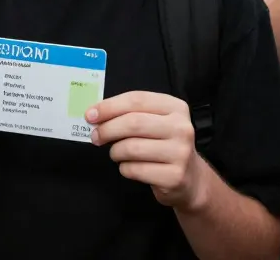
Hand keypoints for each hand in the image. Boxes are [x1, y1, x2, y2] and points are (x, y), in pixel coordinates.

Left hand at [88, 91, 203, 209]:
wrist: (190, 179)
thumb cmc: (163, 145)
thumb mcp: (153, 122)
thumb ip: (128, 114)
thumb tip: (94, 115)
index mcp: (175, 107)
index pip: (136, 100)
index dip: (109, 107)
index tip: (90, 115)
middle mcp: (182, 128)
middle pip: (133, 123)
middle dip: (107, 130)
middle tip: (95, 137)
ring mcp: (180, 153)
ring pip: (131, 148)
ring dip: (115, 152)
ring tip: (117, 153)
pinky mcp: (174, 176)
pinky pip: (134, 169)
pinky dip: (124, 168)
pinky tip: (131, 167)